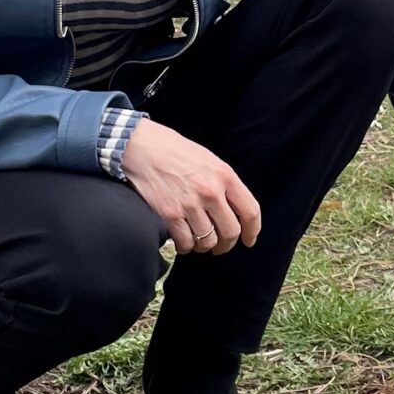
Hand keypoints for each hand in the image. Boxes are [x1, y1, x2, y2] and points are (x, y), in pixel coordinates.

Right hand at [120, 117, 260, 256]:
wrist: (141, 147)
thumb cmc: (174, 151)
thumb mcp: (208, 159)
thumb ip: (223, 183)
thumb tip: (232, 210)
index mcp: (225, 176)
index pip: (250, 211)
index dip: (252, 231)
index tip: (248, 240)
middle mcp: (211, 192)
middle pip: (230, 232)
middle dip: (227, 244)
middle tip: (220, 247)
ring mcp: (190, 204)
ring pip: (208, 241)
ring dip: (204, 246)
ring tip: (198, 241)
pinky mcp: (170, 214)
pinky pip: (186, 242)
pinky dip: (186, 247)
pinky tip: (183, 241)